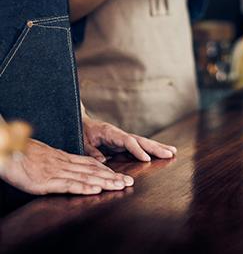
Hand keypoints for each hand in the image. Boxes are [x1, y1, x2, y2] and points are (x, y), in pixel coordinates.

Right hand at [0, 139, 133, 194]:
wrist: (11, 152)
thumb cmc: (26, 156)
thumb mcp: (47, 158)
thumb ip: (60, 163)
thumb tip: (70, 168)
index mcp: (66, 158)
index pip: (92, 164)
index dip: (108, 170)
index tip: (122, 175)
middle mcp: (66, 164)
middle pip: (94, 170)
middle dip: (113, 177)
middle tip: (130, 182)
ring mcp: (58, 172)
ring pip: (87, 176)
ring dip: (106, 182)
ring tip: (121, 186)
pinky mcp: (48, 181)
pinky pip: (70, 184)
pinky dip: (85, 187)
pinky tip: (96, 190)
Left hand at [82, 116, 176, 162]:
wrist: (82, 123)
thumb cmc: (82, 131)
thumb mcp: (83, 141)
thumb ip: (92, 151)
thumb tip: (102, 160)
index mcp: (111, 133)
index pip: (128, 141)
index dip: (138, 150)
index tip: (147, 159)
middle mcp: (121, 134)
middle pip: (142, 140)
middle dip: (156, 147)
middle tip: (170, 153)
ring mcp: (124, 138)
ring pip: (144, 142)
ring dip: (158, 147)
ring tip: (173, 152)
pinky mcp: (125, 143)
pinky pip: (140, 146)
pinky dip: (151, 149)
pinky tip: (161, 153)